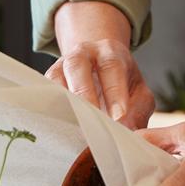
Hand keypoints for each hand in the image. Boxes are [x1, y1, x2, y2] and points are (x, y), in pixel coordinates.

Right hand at [48, 0, 154, 128]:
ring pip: (56, 79)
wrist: (98, 67)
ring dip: (65, 103)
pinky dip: (52, 109)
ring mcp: (61, 66)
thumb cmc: (122, 83)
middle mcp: (82, 53)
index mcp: (109, 52)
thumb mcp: (138, 93)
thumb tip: (126, 133)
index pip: (112, 67)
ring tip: (76, 128)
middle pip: (77, 66)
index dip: (114, 92)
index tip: (118, 117)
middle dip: (84, 94)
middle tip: (94, 120)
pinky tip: (61, 128)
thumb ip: (137, 111)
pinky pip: (45, 93)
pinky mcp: (48, 81)